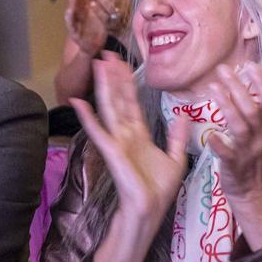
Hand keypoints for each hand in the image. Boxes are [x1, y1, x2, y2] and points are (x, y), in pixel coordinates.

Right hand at [65, 0, 108, 53]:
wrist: (94, 45)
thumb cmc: (98, 25)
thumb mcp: (104, 11)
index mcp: (86, 7)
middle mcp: (80, 12)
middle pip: (77, 0)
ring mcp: (76, 21)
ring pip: (73, 10)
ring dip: (72, 3)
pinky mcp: (74, 31)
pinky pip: (72, 24)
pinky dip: (70, 18)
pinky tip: (70, 12)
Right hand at [70, 53, 188, 223]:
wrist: (151, 209)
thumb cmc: (160, 188)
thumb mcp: (176, 158)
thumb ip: (177, 136)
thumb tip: (184, 115)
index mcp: (140, 134)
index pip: (132, 102)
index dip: (128, 83)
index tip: (124, 63)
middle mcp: (126, 134)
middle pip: (119, 99)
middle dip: (114, 77)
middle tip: (108, 53)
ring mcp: (117, 141)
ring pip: (110, 108)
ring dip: (103, 86)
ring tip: (97, 64)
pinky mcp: (112, 151)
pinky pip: (98, 131)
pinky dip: (87, 117)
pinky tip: (78, 101)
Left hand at [207, 62, 261, 209]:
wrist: (255, 193)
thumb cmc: (259, 158)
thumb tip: (261, 82)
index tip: (250, 65)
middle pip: (254, 109)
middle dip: (239, 88)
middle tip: (223, 69)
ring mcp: (250, 153)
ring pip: (240, 126)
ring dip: (227, 106)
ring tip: (212, 88)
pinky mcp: (235, 166)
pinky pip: (227, 153)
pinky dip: (218, 143)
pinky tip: (209, 134)